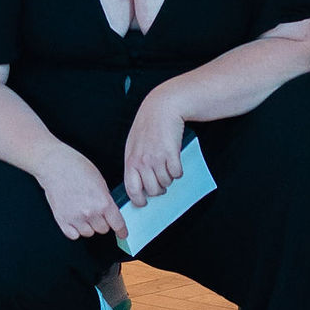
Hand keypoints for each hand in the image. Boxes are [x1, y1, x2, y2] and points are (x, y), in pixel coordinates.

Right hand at [39, 143, 121, 241]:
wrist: (54, 165)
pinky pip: (73, 235)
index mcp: (103, 202)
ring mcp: (75, 218)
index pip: (117, 224)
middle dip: (102, 222)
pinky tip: (75, 218)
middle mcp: (90, 213)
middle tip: (96, 211)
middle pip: (103, 229)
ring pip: (89, 233)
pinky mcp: (62, 220)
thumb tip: (110, 211)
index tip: (122, 233)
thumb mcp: (100, 181)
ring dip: (89, 226)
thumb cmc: (76, 167)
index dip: (121, 230)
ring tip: (83, 212)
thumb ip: (106, 199)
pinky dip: (75, 230)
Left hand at [122, 87, 187, 207]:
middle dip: (159, 189)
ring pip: (166, 183)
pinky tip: (175, 160)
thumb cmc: (148, 126)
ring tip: (167, 165)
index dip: (138, 200)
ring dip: (169, 178)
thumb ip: (135, 163)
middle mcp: (143, 162)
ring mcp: (157, 158)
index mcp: (130, 160)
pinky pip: (177, 174)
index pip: (131, 189)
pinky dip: (178, 171)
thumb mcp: (134, 145)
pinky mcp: (172, 154)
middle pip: (153, 190)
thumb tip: (139, 185)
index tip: (143, 203)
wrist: (163, 107)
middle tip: (161, 181)